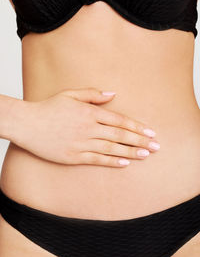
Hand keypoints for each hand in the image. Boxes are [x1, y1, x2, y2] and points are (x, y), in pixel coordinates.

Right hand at [12, 88, 159, 167]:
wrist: (27, 124)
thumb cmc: (49, 108)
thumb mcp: (70, 94)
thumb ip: (93, 94)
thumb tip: (113, 94)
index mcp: (89, 112)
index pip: (119, 120)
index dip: (137, 127)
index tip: (150, 132)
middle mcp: (88, 128)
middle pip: (120, 135)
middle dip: (140, 141)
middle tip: (156, 146)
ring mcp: (81, 143)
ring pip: (111, 148)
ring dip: (131, 152)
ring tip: (146, 155)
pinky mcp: (73, 156)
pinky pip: (97, 159)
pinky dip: (112, 161)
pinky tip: (124, 162)